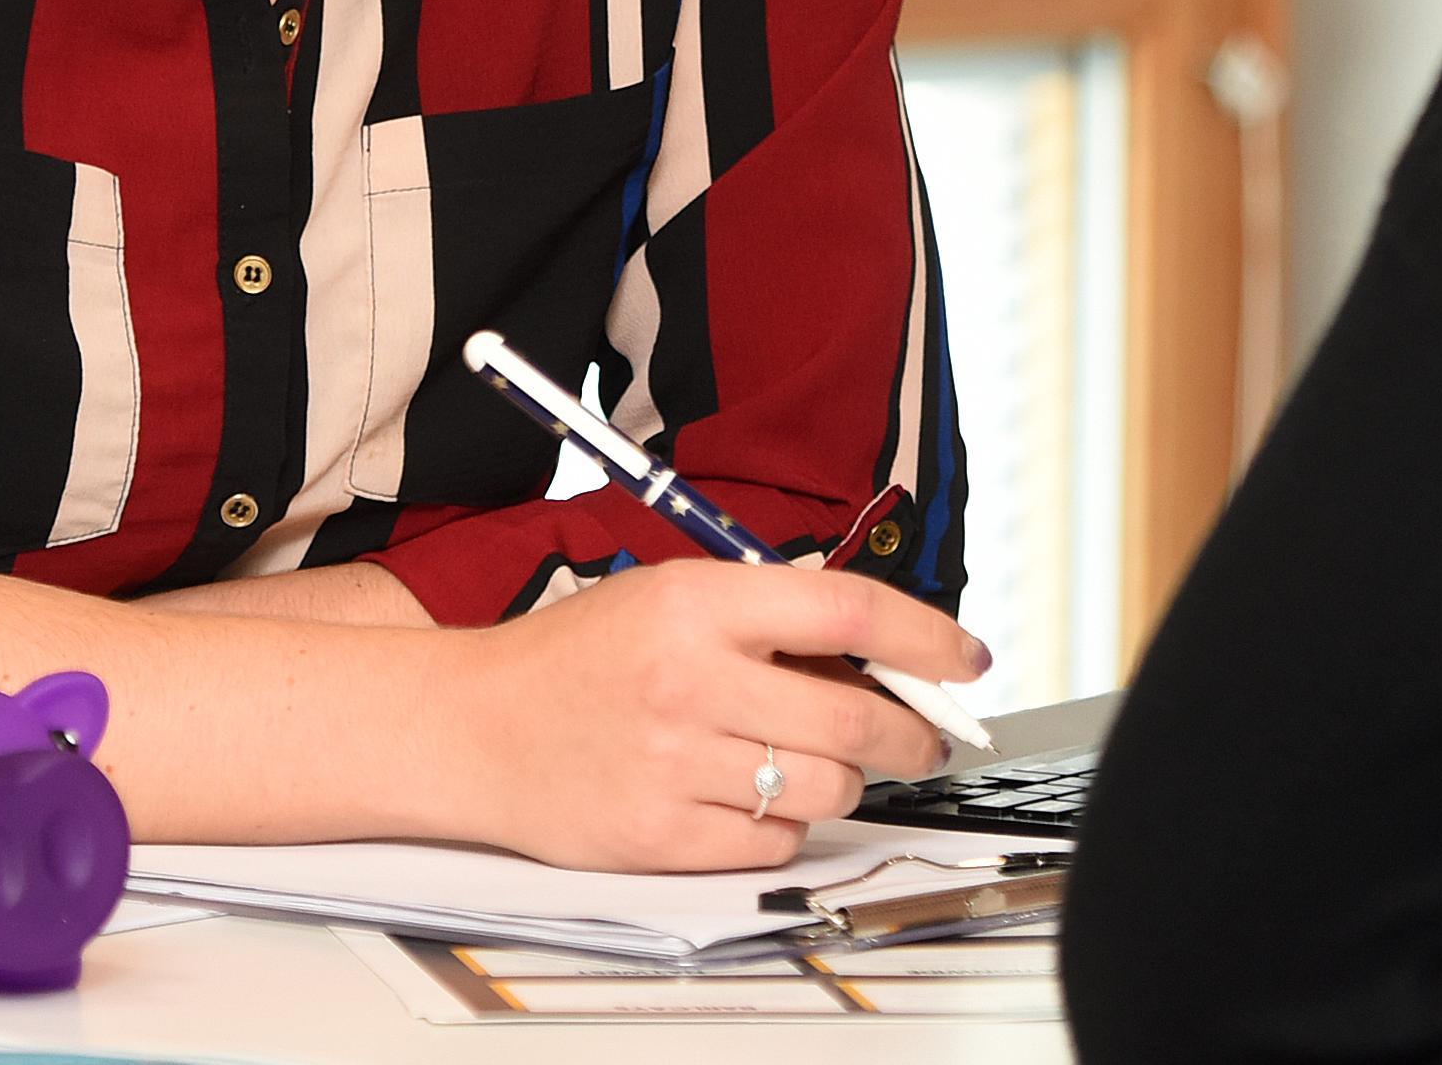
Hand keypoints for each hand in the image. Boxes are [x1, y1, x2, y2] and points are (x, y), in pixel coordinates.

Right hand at [432, 559, 991, 870]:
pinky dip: (783, 826)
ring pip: (825, 790)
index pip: (849, 612)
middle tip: (928, 737)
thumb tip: (886, 655)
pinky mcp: (658, 837)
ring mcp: (674, 764)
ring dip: (845, 782)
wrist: (474, 726)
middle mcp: (690, 681)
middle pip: (855, 722)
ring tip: (819, 763)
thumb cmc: (582, 656)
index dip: (926, 640)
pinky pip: (772, 843)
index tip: (968, 661)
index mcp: (699, 603)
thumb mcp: (673, 597)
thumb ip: (772, 618)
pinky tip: (753, 798)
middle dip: (914, 735)